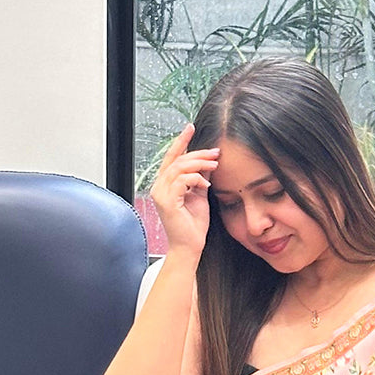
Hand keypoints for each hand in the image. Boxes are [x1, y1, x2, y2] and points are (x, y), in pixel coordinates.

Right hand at [149, 122, 220, 259]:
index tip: (191, 127)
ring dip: (199, 164)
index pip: (172, 157)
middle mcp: (159, 186)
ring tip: (214, 165)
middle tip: (215, 152)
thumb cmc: (194, 225)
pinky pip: (181, 181)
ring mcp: (160, 194)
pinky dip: (195, 179)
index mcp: (165, 183)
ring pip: (179, 167)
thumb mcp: (199, 196)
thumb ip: (199, 179)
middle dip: (197, 152)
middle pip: (177, 159)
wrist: (190, 247)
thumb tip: (207, 162)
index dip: (181, 141)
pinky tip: (206, 184)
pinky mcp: (166, 202)